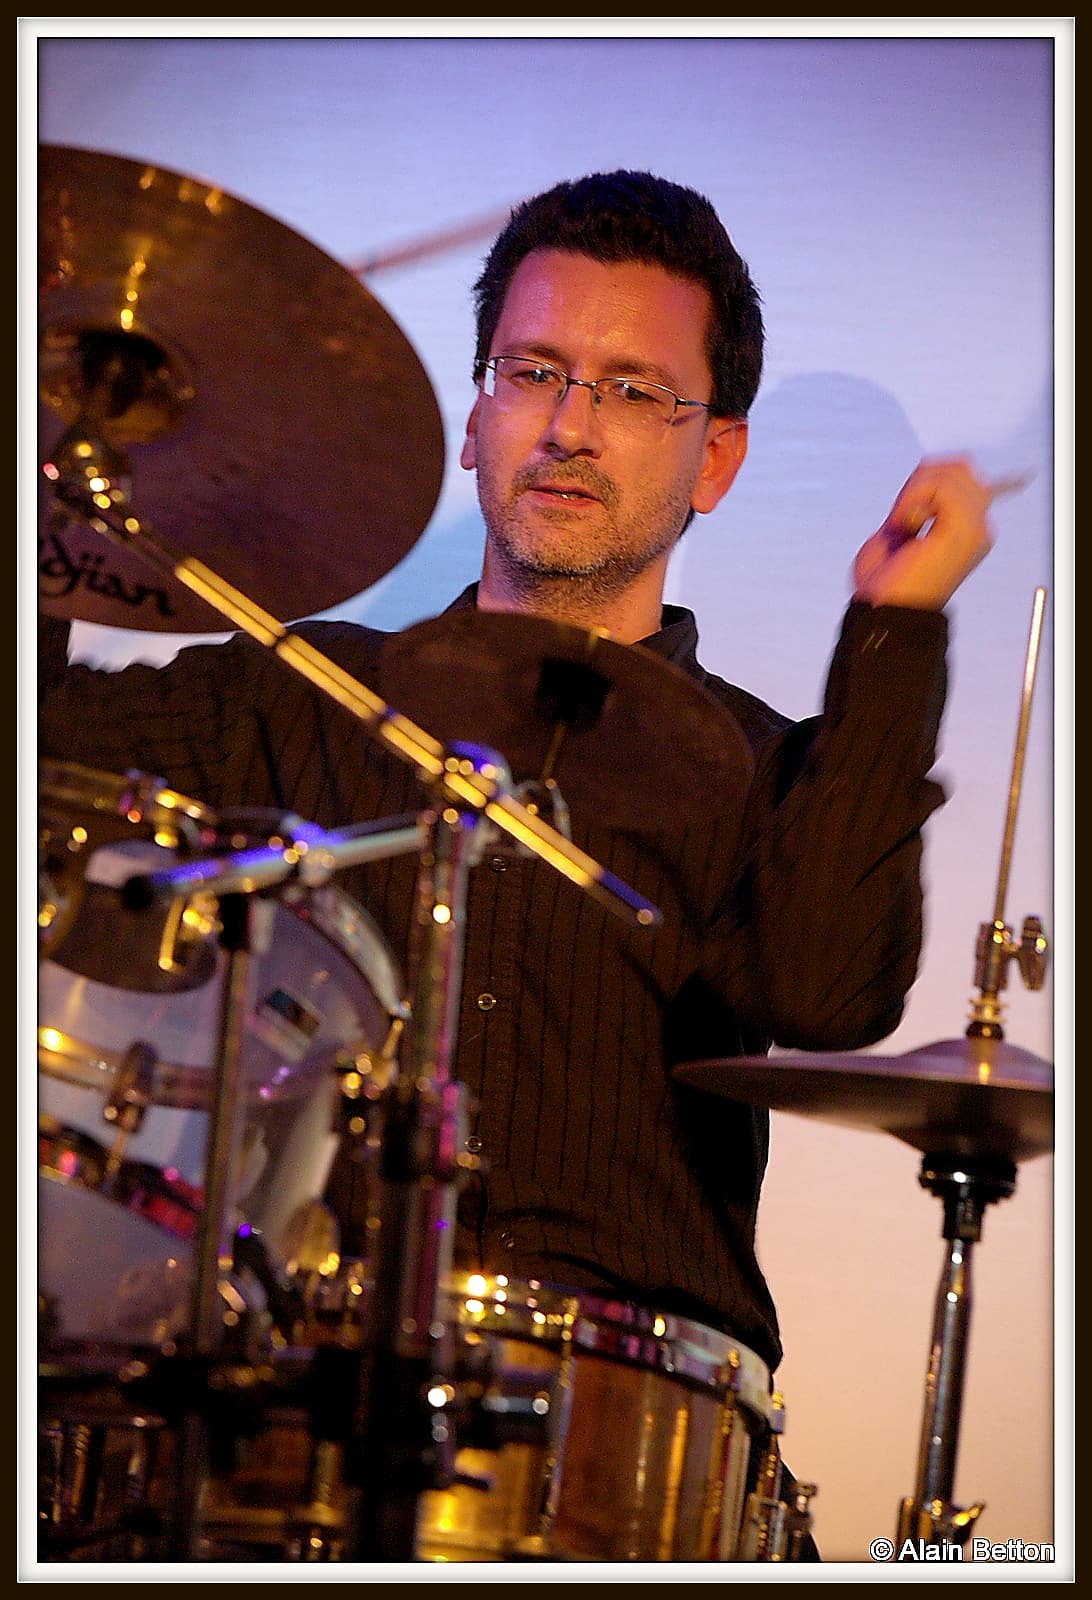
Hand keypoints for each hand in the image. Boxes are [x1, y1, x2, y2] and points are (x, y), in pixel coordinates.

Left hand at [852, 457, 1008, 609]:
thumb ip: (917, 501)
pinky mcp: (966, 530)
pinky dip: (914, 499)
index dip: (926, 482)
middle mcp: (978, 530)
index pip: (962, 475)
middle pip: (960, 467)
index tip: (902, 518)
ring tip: (903, 525)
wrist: (883, 612)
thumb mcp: (897, 529)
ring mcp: (976, 530)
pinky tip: (906, 526)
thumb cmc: (883, 582)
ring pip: (953, 471)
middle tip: (901, 519)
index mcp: (966, 530)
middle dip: (922, 482)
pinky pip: (943, 486)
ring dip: (915, 492)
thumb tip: (927, 471)